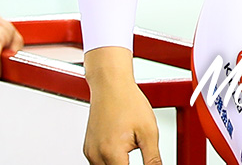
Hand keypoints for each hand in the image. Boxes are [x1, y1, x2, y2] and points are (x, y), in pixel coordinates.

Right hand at [83, 47, 159, 164]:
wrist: (111, 83)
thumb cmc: (127, 101)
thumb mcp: (149, 132)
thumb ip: (153, 159)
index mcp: (111, 153)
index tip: (146, 164)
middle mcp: (96, 155)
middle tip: (137, 150)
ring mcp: (90, 152)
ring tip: (129, 148)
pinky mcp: (88, 148)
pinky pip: (98, 163)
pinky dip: (110, 161)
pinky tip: (120, 149)